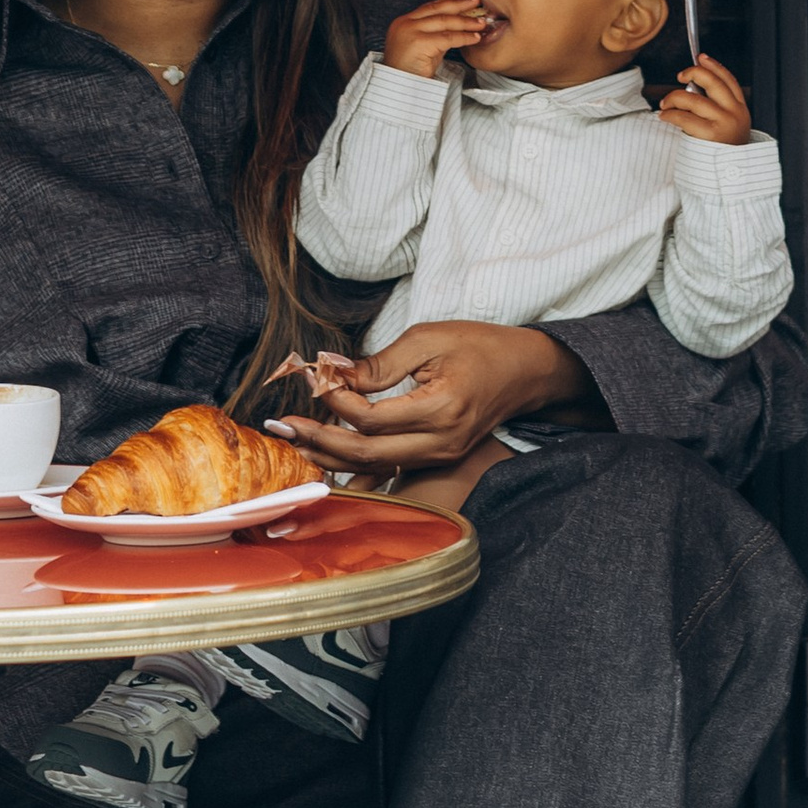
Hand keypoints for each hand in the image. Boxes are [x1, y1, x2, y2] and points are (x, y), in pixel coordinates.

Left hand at [272, 321, 588, 471]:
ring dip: (331, 456)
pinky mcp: (436, 458)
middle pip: (367, 452)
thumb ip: (380, 362)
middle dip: (319, 440)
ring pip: (374, 467)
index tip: (313, 377)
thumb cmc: (480, 346)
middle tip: (281, 426)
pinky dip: (355, 464)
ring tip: (294, 441)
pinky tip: (326, 459)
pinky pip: (388, 469)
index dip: (336, 400)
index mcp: (442, 408)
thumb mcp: (429, 338)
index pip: (372, 418)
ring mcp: (440, 456)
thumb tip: (334, 372)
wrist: (526, 372)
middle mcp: (441, 442)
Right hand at [383, 0, 493, 78]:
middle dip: (460, 5)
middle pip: (437, 9)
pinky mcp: (419, 43)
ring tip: (481, 24)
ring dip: (466, 22)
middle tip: (477, 2)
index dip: (449, 3)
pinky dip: (464, 37)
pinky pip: (448, 38)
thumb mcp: (423, 47)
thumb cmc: (411, 72)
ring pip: (445, 22)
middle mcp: (405, 24)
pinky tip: (474, 38)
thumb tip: (458, 26)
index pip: (429, 7)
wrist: (398, 90)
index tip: (465, 0)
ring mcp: (410, 32)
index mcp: (403, 22)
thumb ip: (435, 34)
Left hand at [656, 57, 752, 145]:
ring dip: (674, 98)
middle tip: (680, 76)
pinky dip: (670, 114)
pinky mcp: (710, 135)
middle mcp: (735, 113)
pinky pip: (684, 117)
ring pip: (693, 99)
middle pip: (712, 82)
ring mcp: (723, 123)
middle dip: (693, 73)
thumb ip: (717, 105)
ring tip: (665, 104)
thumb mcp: (730, 124)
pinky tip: (664, 116)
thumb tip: (693, 84)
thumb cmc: (723, 149)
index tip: (700, 57)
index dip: (713, 65)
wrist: (728, 177)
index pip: (728, 79)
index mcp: (741, 108)